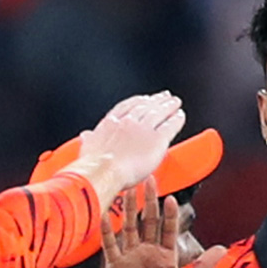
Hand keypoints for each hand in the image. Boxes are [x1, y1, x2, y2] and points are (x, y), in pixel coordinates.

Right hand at [73, 93, 185, 209]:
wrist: (104, 171)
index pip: (128, 106)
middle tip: (164, 97)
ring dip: (168, 106)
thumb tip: (86, 136)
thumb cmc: (94, 165)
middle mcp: (129, 122)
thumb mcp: (87, 148)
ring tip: (175, 102)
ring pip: (159, 113)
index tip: (144, 99)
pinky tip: (180, 116)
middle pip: (146, 107)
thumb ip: (90, 140)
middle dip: (156, 101)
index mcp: (112, 123)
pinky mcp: (157, 140)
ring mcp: (144, 129)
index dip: (138, 101)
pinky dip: (176, 120)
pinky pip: (170, 126)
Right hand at [98, 178, 226, 267]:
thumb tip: (222, 248)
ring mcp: (130, 259)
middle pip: (149, 223)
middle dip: (150, 201)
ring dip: (129, 209)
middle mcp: (148, 254)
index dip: (170, 215)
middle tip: (150, 179)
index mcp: (166, 259)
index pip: (169, 231)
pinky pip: (111, 246)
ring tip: (129, 189)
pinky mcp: (115, 267)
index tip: (171, 198)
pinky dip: (108, 231)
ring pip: (130, 228)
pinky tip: (105, 215)